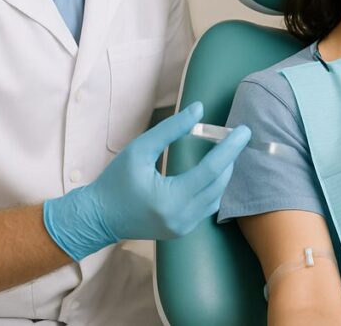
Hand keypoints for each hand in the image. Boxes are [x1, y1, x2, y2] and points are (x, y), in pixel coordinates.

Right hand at [42, 102, 249, 260]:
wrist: (97, 217)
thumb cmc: (115, 181)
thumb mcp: (140, 149)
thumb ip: (171, 129)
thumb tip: (199, 110)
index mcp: (171, 199)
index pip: (211, 170)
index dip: (230, 148)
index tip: (243, 131)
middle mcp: (181, 218)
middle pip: (219, 184)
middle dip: (229, 159)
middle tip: (233, 137)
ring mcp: (183, 228)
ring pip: (217, 198)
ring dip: (223, 174)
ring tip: (224, 151)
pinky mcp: (182, 230)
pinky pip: (207, 207)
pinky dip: (213, 188)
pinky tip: (212, 171)